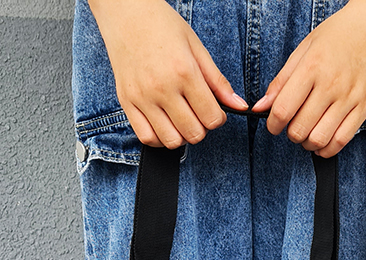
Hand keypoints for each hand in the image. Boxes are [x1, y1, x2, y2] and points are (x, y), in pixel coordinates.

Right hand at [89, 0, 247, 147]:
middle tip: (198, 114)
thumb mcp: (196, 47)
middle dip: (202, 128)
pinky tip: (165, 126)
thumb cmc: (162, 25)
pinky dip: (160, 139)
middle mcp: (162, 88)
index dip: (218, 119)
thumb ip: (218, 81)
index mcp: (184, 72)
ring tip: (182, 120)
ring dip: (182, 136)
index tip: (215, 111)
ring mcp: (142, 97)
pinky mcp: (127, 102)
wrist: (125, 12)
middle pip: (193, 133)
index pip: (211, 117)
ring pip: (171, 141)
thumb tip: (239, 106)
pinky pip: (146, 137)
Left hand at [253, 0, 365, 156]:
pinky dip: (328, 149)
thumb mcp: (304, 49)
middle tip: (291, 127)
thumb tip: (260, 107)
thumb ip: (281, 81)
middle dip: (290, 134)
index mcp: (312, 67)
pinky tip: (322, 142)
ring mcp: (350, 97)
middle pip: (300, 129)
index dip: (273, 124)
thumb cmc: (338, 34)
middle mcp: (331, 84)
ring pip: (319, 139)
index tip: (273, 125)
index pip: (283, 109)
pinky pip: (342, 140)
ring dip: (307, 143)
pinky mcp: (364, 107)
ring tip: (306, 134)